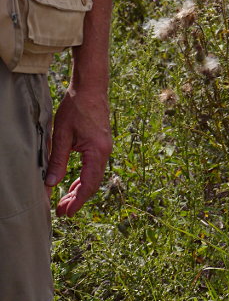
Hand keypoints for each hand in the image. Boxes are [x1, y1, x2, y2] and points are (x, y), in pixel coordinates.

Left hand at [45, 85, 111, 216]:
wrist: (91, 87)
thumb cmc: (76, 107)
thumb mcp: (62, 135)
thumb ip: (57, 161)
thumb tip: (50, 184)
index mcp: (97, 151)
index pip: (88, 184)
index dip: (77, 201)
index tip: (66, 213)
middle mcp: (105, 151)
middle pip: (93, 183)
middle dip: (77, 199)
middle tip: (61, 211)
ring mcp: (105, 147)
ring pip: (94, 176)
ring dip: (79, 189)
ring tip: (65, 200)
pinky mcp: (101, 143)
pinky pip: (94, 166)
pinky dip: (84, 177)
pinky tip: (73, 183)